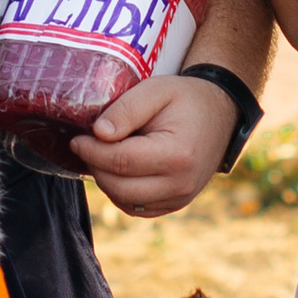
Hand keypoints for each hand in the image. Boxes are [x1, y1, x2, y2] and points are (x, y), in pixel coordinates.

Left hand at [78, 71, 233, 215]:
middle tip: (86, 145)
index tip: (77, 138)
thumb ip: (126, 109)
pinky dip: (120, 191)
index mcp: (178, 155)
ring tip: (104, 154)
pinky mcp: (175, 204)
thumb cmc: (185, 99)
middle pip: (119, 187)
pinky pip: (136, 207)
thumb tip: (98, 133)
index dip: (91, 151)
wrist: (219, 114)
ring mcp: (180, 198)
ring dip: (106, 180)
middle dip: (95, 166)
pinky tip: (118, 169)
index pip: (120, 161)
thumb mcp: (156, 90)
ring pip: (124, 201)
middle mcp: (181, 184)